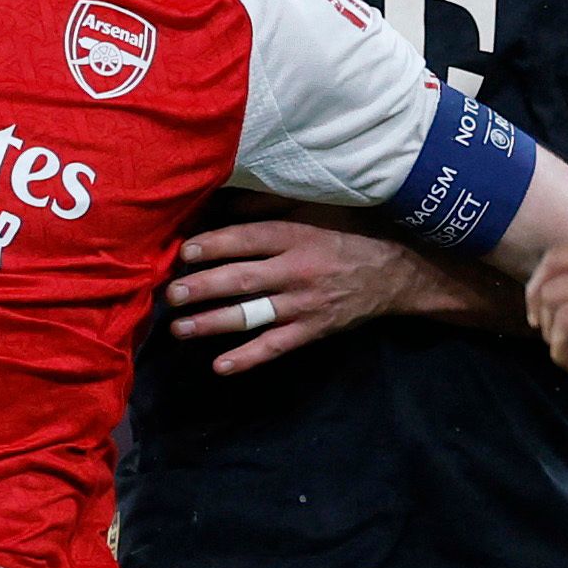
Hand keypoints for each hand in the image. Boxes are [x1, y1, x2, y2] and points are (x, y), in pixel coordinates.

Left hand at [163, 217, 478, 371]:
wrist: (396, 273)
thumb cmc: (350, 234)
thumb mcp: (318, 208)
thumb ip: (272, 204)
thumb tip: (226, 200)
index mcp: (297, 235)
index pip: (248, 239)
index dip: (214, 245)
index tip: (183, 252)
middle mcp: (297, 270)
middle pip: (243, 279)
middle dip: (203, 288)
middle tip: (171, 294)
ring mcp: (304, 305)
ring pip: (252, 316)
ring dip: (213, 323)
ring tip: (180, 328)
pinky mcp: (312, 331)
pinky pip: (275, 347)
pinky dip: (247, 359)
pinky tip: (219, 367)